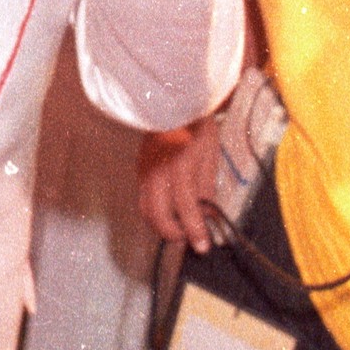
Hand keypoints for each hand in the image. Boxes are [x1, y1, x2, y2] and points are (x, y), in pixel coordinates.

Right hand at [138, 116, 221, 252]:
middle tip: (190, 237)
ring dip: (162, 225)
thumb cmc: (196, 127)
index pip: (186, 208)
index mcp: (180, 166)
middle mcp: (157, 172)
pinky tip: (169, 211)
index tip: (204, 246)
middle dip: (174, 233)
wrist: (171, 103)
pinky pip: (144, 199)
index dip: (195, 230)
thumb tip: (209, 216)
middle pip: (158, 215)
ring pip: (146, 210)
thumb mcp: (210, 156)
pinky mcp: (139, 170)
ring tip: (180, 227)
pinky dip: (155, 212)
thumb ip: (207, 188)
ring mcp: (144, 171)